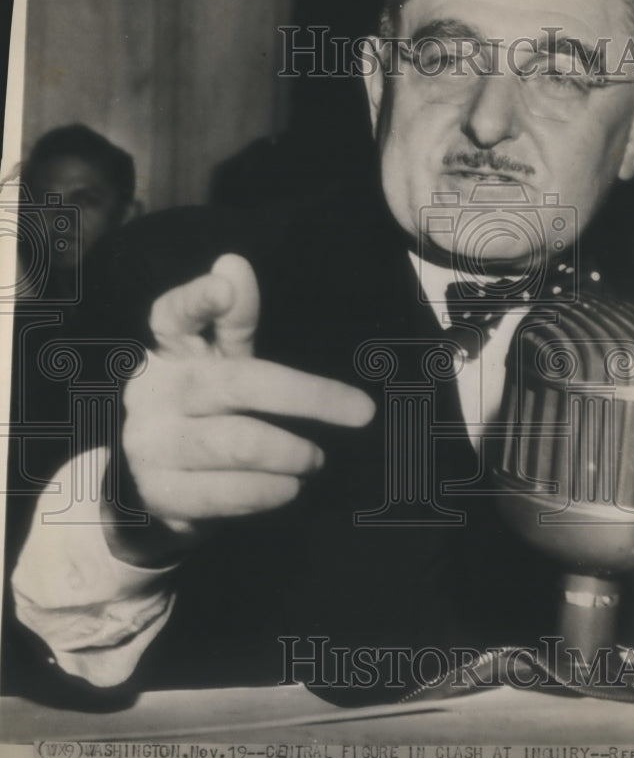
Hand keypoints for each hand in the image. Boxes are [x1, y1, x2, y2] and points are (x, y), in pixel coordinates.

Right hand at [109, 254, 374, 564]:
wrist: (156, 493)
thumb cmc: (205, 415)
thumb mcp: (222, 364)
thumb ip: (234, 321)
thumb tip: (233, 264)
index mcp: (169, 351)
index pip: (174, 315)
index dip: (198, 299)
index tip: (229, 283)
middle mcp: (152, 392)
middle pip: (237, 383)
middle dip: (309, 396)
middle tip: (361, 412)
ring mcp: (149, 444)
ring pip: (237, 443)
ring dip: (291, 453)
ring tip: (315, 460)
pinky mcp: (158, 493)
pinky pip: (226, 494)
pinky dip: (268, 491)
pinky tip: (288, 488)